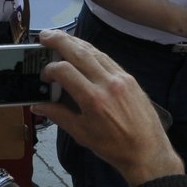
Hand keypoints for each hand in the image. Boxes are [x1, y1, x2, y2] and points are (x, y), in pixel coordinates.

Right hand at [35, 30, 182, 183]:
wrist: (148, 152)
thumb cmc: (114, 147)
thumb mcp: (82, 134)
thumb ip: (59, 115)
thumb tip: (38, 105)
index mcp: (93, 99)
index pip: (65, 71)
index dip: (50, 69)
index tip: (44, 76)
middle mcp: (108, 83)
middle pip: (79, 52)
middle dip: (59, 40)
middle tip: (44, 35)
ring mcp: (121, 78)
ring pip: (94, 51)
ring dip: (75, 42)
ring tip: (59, 37)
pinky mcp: (129, 77)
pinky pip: (107, 58)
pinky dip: (92, 51)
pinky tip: (82, 49)